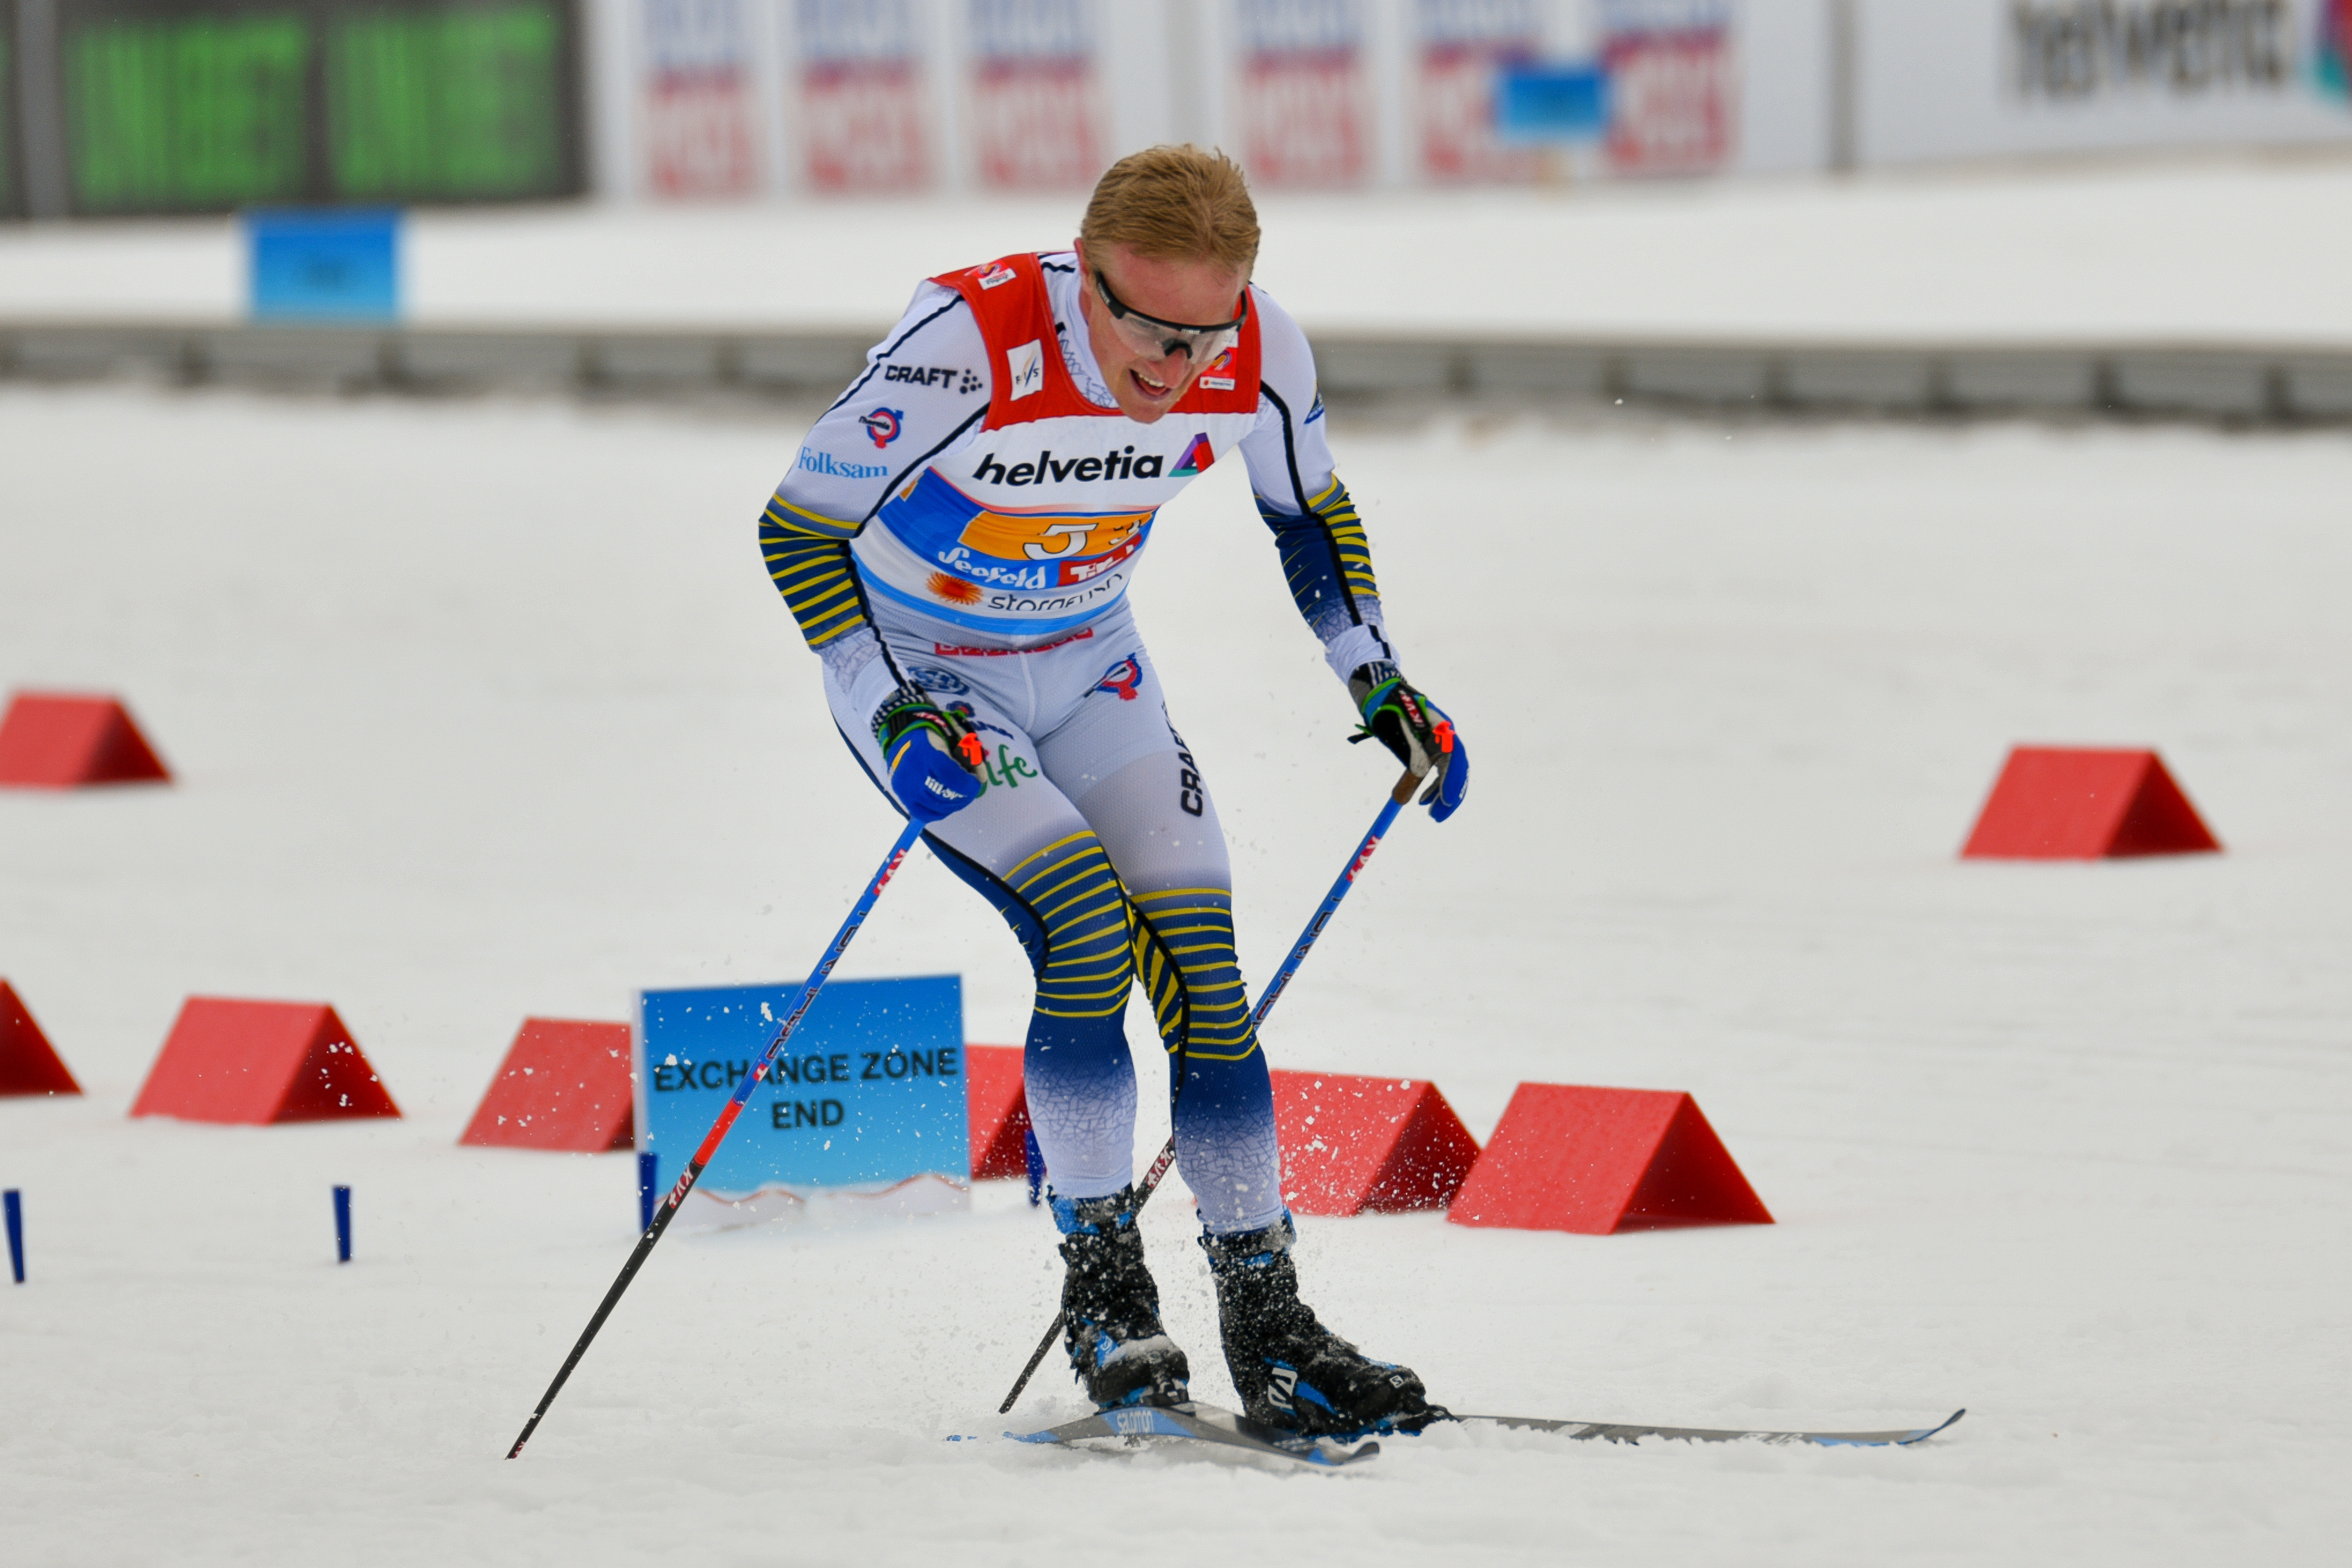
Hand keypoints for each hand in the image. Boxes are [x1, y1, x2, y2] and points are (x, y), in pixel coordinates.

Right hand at [872, 688, 984, 823]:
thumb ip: (969, 755)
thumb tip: (981, 778)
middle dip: (963, 795)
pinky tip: (947, 803)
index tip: (977, 783)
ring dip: (954, 803)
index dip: (967, 784)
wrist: (903, 734)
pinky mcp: (902, 796)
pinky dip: (939, 811)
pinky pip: (924, 813)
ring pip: (937, 806)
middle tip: (970, 789)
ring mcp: (906, 787)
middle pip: (944, 794)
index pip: (950, 777)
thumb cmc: (932, 733)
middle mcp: (914, 773)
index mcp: (927, 753)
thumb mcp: (953, 736)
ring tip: (960, 795)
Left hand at [1348, 663, 1467, 822]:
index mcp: (1442, 728)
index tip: (1447, 802)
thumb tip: (1418, 781)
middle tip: (1437, 816)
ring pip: (1448, 771)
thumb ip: (1411, 756)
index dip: (1452, 781)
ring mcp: (1440, 740)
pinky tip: (1423, 799)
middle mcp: (1445, 735)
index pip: (1455, 759)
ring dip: (1440, 792)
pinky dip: (1432, 784)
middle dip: (1448, 794)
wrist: (1381, 694)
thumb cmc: (1388, 711)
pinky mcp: (1432, 746)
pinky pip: (1438, 769)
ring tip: (1429, 812)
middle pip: (1456, 769)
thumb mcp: (1398, 735)